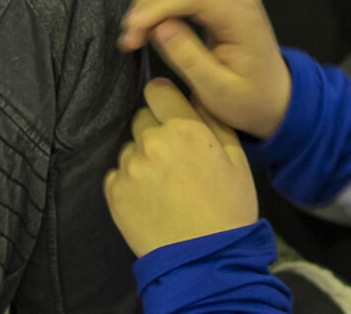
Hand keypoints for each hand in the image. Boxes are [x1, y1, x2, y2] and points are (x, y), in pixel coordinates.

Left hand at [104, 78, 259, 257]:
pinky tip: (150, 200)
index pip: (158, 90)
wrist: (203, 260)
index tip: (170, 113)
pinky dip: (129, 183)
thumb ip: (213, 120)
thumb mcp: (236, 159)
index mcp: (184, 129)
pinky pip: (117, 175)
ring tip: (164, 186)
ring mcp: (130, 169)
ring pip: (130, 149)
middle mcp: (152, 143)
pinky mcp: (114, 193)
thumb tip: (194, 96)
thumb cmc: (227, 209)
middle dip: (156, 132)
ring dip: (142, 159)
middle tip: (174, 159)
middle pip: (142, 119)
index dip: (164, 99)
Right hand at [119, 0, 291, 137]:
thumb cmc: (248, 101)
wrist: (275, 99)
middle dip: (150, 1)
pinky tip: (149, 17)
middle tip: (129, 38)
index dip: (158, 6)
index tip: (132, 30)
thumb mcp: (218, 91)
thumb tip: (159, 27)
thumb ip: (189, 58)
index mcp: (242, 17)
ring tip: (135, 29)